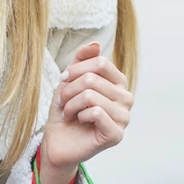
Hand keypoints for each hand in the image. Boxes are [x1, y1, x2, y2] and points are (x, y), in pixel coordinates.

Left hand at [39, 42, 132, 183]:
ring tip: (69, 112)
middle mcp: (126, 98)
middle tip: (63, 102)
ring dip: (70, 104)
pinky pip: (96, 112)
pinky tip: (78, 122)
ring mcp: (124, 117)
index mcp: (118, 83)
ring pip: (90, 96)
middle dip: (68, 90)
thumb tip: (96, 43)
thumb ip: (82, 60)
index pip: (100, 63)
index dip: (75, 70)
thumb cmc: (65, 110)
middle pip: (92, 79)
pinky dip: (78, 115)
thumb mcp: (69, 80)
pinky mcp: (117, 134)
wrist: (57, 140)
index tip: (64, 81)